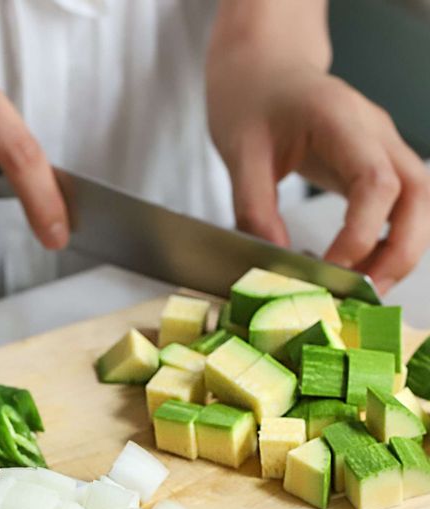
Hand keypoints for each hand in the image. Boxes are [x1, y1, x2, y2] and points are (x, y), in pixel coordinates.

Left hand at [208, 64, 429, 292]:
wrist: (264, 71)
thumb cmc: (251, 103)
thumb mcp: (239, 154)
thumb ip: (255, 208)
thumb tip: (278, 263)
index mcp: (342, 120)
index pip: (376, 182)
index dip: (361, 234)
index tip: (330, 270)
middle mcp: (375, 132)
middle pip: (417, 195)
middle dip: (399, 252)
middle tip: (363, 295)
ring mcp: (382, 147)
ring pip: (418, 203)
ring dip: (399, 251)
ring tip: (362, 291)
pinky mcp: (375, 164)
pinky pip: (399, 206)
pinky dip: (387, 240)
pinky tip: (357, 268)